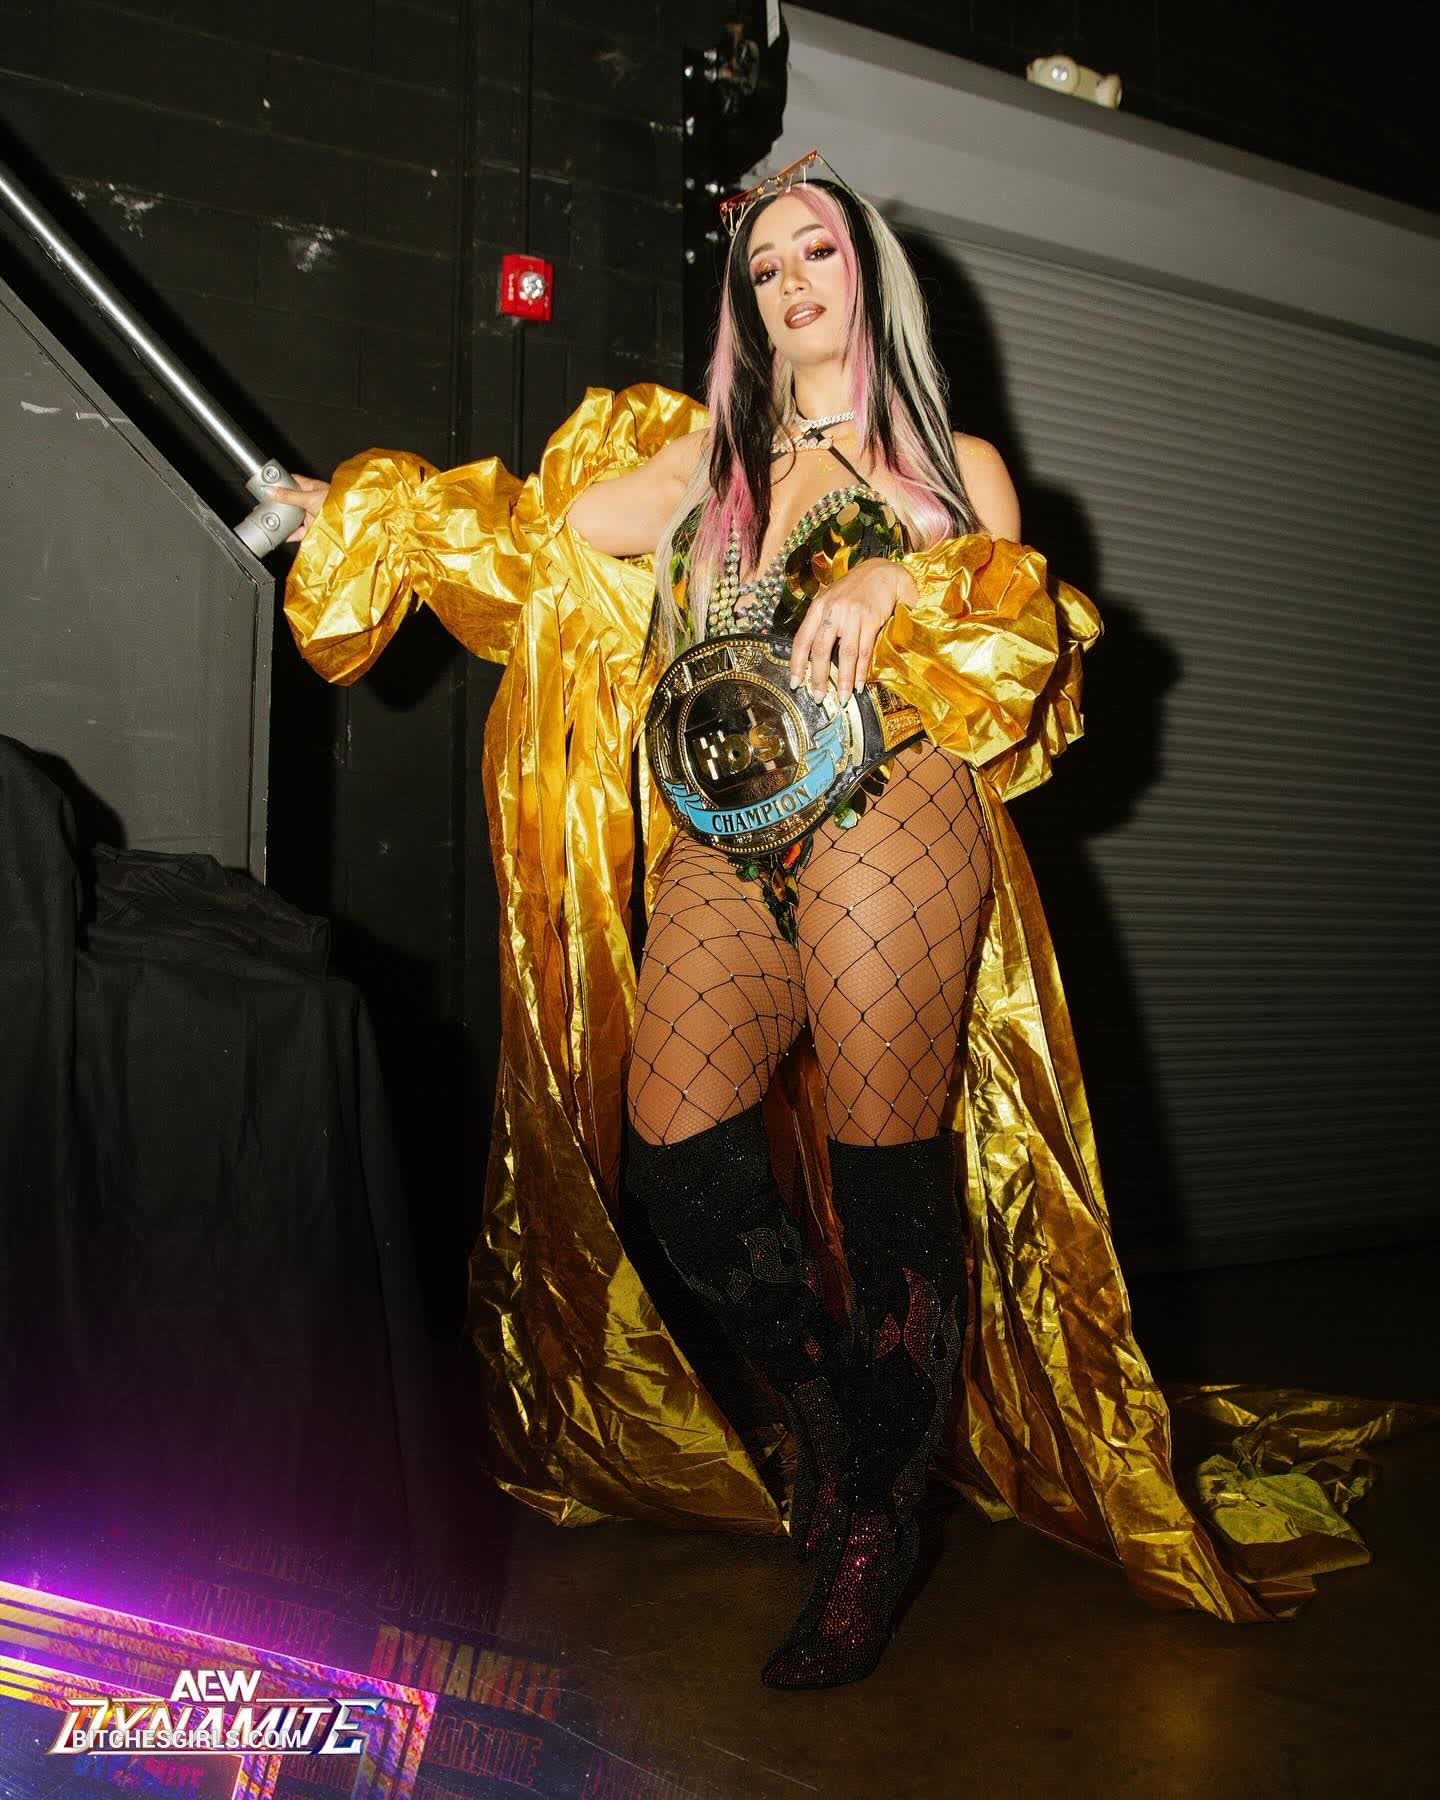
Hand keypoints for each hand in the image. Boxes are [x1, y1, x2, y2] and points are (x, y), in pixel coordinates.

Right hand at [264, 474, 330, 543]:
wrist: (349, 521)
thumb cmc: (336, 503)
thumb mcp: (309, 498)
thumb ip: (289, 496)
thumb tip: (270, 491)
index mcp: (310, 487)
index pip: (291, 481)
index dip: (280, 482)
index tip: (267, 484)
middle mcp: (310, 500)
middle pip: (290, 501)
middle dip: (279, 503)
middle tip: (264, 505)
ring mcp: (311, 515)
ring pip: (294, 517)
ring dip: (284, 519)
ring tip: (270, 520)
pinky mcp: (313, 528)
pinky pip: (298, 532)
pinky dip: (290, 535)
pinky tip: (282, 536)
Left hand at [787, 559, 916, 704]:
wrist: (883, 573)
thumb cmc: (854, 589)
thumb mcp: (830, 599)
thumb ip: (820, 622)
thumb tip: (810, 653)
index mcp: (818, 607)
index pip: (802, 640)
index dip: (797, 664)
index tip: (795, 683)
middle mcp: (833, 611)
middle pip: (821, 650)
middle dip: (818, 678)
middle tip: (817, 697)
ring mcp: (852, 615)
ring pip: (845, 654)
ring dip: (843, 679)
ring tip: (841, 697)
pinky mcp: (871, 620)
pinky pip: (864, 651)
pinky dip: (860, 671)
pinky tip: (857, 685)